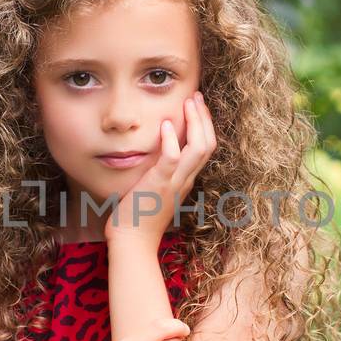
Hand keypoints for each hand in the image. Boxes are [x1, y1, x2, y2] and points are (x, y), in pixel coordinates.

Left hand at [105, 90, 217, 244]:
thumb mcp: (155, 193)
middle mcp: (185, 181)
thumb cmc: (137, 220)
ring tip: (188, 102)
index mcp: (186, 182)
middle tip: (197, 96)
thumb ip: (160, 176)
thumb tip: (153, 157)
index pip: (205, 149)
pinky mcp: (159, 185)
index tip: (197, 107)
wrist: (132, 243)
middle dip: (204, 117)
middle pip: (208, 144)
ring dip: (196, 121)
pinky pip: (172, 159)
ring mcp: (174, 183)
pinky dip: (171, 139)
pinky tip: (164, 123)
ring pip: (198, 148)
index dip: (205, 126)